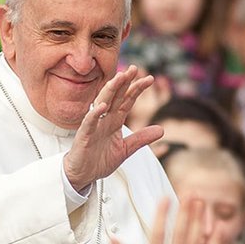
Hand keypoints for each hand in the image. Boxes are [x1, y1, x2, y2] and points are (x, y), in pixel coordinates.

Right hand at [63, 67, 163, 189]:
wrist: (82, 175)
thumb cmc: (99, 160)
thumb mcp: (125, 149)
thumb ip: (141, 139)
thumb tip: (161, 129)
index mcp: (114, 121)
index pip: (127, 101)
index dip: (137, 90)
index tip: (149, 79)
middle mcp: (104, 120)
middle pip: (115, 97)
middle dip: (123, 82)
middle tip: (133, 68)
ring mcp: (93, 126)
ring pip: (101, 103)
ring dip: (110, 90)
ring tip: (119, 78)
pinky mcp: (83, 136)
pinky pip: (89, 122)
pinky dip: (94, 114)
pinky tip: (102, 105)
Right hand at [113, 198, 225, 243]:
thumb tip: (114, 240)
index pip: (159, 230)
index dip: (163, 212)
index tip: (166, 198)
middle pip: (181, 230)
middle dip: (186, 209)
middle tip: (190, 193)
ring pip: (196, 240)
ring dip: (200, 220)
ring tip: (203, 204)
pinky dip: (217, 243)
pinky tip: (220, 231)